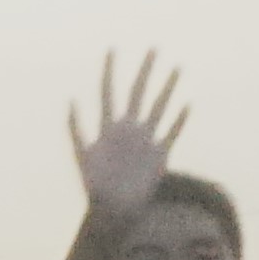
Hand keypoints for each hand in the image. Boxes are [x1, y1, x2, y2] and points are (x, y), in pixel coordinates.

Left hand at [67, 49, 189, 223]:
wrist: (113, 210)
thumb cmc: (94, 186)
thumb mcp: (81, 155)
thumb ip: (76, 128)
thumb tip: (71, 99)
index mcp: (108, 127)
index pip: (108, 92)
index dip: (109, 71)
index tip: (111, 49)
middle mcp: (128, 129)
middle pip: (138, 93)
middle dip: (145, 71)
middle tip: (153, 48)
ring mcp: (145, 140)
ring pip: (159, 107)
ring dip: (168, 88)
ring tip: (176, 68)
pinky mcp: (160, 155)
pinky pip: (172, 133)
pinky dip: (179, 120)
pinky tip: (187, 105)